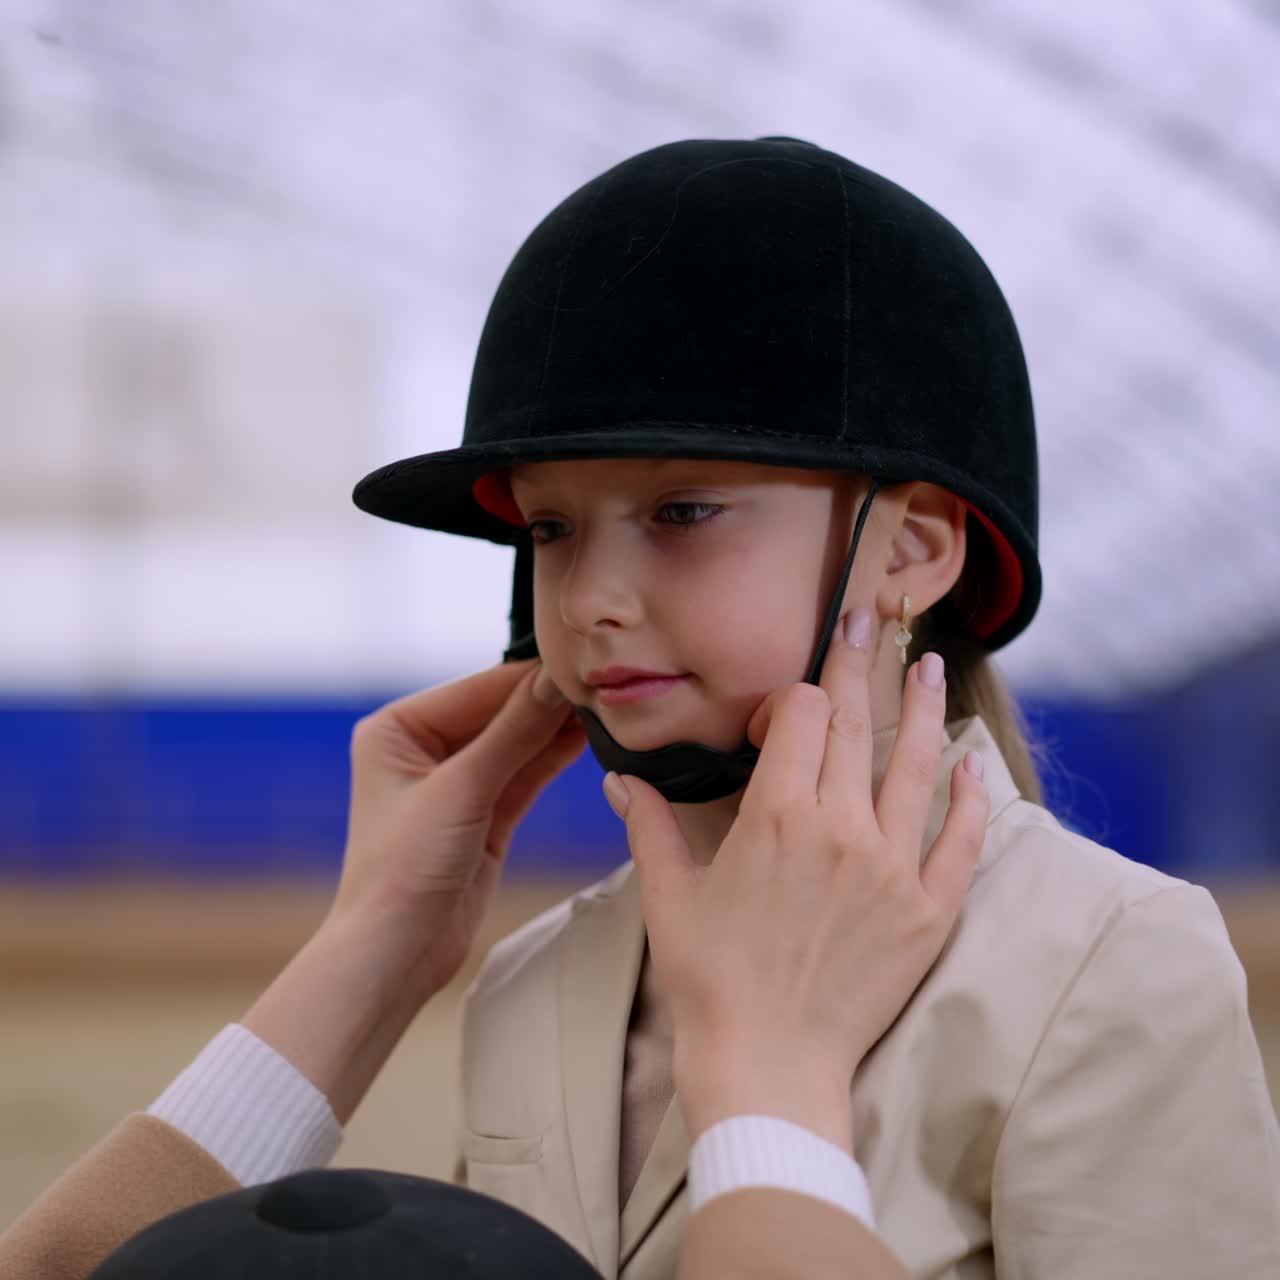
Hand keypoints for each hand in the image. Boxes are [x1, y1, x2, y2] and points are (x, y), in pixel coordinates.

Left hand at [326, 658, 585, 996]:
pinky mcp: (483, 815)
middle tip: (606, 684)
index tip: (583, 663)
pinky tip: (590, 739)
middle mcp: (422, 748)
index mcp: (398, 728)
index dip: (532, 678)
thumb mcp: (461, 791)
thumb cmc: (402, 870)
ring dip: (558, 730)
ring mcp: (455, 783)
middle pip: (500, 712)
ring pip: (517, 743)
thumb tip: (557, 682)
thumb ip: (513, 733)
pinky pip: (524, 775)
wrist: (395, 956)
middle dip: (549, 703)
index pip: (479, 688)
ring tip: (609, 708)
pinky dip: (554, 759)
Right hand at [613, 612, 988, 1148]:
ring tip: (934, 664)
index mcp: (777, 814)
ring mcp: (893, 868)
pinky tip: (974, 765)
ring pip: (918, 766)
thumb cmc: (710, 981)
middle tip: (870, 618)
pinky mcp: (927, 911)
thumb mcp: (668, 896)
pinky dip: (971, 799)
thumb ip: (649, 827)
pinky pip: (961, 840)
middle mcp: (842, 828)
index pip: (803, 714)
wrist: (768, 1066)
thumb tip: (619, 780)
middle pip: (859, 722)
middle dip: (862, 663)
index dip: (791, 701)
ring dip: (926, 709)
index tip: (777, 719)